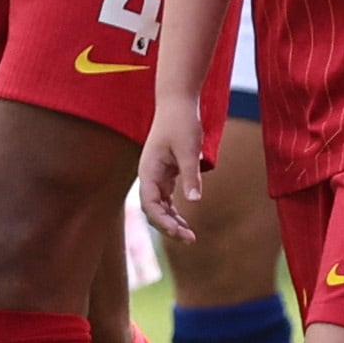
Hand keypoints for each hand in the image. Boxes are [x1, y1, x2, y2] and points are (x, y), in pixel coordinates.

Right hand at [135, 101, 206, 240]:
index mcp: (149, 171)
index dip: (164, 221)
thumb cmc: (181, 122)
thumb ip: (190, 175)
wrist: (177, 102)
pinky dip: (175, 210)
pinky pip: (167, 197)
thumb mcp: (189, 149)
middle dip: (169, 226)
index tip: (181, 232)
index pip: (151, 205)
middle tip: (190, 239)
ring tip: (189, 236)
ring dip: (172, 221)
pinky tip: (185, 220)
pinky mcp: (166, 172)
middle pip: (154, 210)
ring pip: (160, 206)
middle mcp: (149, 176)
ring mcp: (156, 175)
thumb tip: (194, 200)